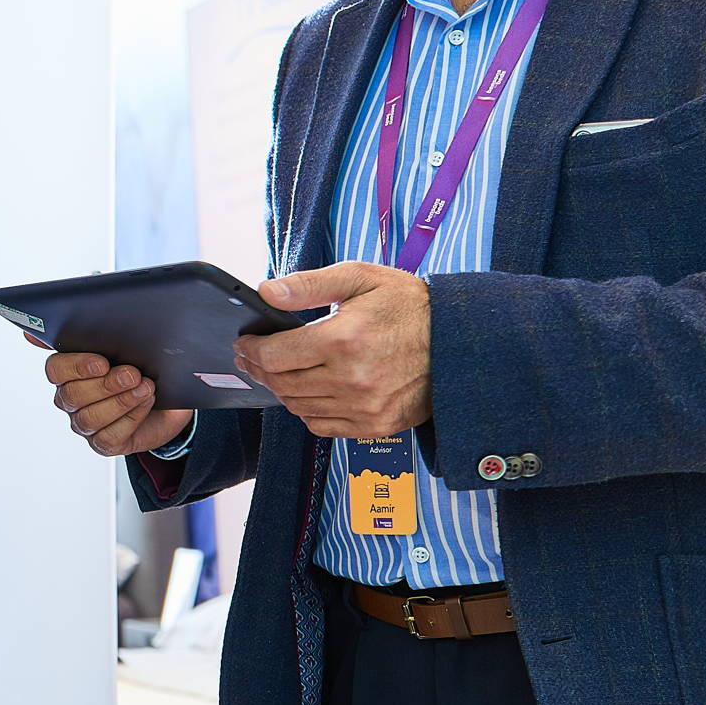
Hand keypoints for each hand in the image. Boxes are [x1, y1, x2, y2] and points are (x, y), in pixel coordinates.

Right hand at [34, 336, 194, 457]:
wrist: (167, 399)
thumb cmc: (138, 369)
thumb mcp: (118, 347)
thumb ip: (83, 336)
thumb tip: (31, 334)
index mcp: (67, 373)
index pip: (55, 370)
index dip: (77, 367)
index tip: (102, 363)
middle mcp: (71, 400)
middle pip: (72, 395)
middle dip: (106, 385)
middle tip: (132, 374)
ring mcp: (85, 424)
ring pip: (89, 418)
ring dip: (121, 401)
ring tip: (145, 388)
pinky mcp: (103, 444)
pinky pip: (108, 437)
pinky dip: (131, 418)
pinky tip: (146, 402)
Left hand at [232, 260, 431, 440]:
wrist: (459, 341)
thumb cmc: (409, 305)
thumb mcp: (361, 278)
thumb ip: (309, 285)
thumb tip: (265, 292)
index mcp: (343, 340)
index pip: (275, 355)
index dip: (252, 349)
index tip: (245, 342)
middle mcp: (351, 379)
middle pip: (282, 384)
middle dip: (260, 369)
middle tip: (251, 358)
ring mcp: (364, 407)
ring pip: (298, 407)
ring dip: (282, 390)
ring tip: (278, 372)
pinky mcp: (375, 426)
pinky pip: (322, 426)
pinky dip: (308, 411)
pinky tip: (309, 392)